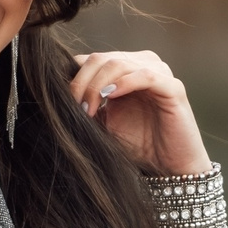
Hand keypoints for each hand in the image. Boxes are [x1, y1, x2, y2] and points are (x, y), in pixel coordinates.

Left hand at [69, 50, 210, 177]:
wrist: (169, 168)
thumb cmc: (138, 145)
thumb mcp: (103, 124)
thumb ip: (86, 105)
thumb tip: (53, 96)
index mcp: (125, 69)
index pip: (91, 60)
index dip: (73, 77)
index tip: (62, 102)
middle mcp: (142, 65)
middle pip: (101, 58)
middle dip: (82, 82)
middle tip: (74, 107)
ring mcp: (159, 73)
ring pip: (119, 64)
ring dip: (97, 85)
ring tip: (88, 109)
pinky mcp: (173, 87)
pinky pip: (146, 75)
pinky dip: (124, 83)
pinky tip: (110, 98)